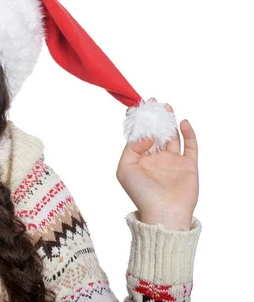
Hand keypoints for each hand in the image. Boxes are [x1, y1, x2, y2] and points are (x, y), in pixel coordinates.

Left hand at [116, 102, 198, 229]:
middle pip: (156, 133)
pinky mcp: (188, 166)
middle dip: (155, 118)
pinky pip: (191, 146)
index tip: (137, 108)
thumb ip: (131, 148)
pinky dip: (189, 134)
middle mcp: (156, 159)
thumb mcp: (125, 169)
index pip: (139, 136)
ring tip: (167, 107)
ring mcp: (173, 161)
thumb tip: (146, 135)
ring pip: (173, 136)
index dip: (139, 123)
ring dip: (170, 122)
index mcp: (140, 159)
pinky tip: (183, 123)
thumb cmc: (141, 193)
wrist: (164, 212)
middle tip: (154, 102)